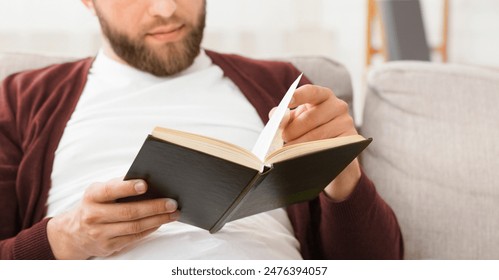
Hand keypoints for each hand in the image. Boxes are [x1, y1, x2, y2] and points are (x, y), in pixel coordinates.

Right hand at [47, 178, 178, 258]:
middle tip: (172, 202)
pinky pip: (134, 237)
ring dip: (158, 220)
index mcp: (92, 196)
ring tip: (173, 213)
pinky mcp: (108, 246)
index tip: (145, 185)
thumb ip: (118, 185)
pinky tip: (161, 222)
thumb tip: (148, 180)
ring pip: (134, 227)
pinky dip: (150, 229)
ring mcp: (100, 233)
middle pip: (128, 212)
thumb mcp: (99, 192)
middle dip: (154, 207)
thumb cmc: (95, 205)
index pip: (110, 190)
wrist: (74, 233)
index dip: (128, 188)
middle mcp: (94, 215)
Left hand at [278, 84, 360, 200]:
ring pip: (318, 135)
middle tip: (283, 139)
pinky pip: (329, 148)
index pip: (311, 92)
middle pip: (310, 118)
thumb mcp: (296, 121)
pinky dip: (315, 153)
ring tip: (290, 151)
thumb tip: (275, 115)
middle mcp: (338, 106)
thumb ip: (284, 116)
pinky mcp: (351, 140)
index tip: (288, 102)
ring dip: (300, 145)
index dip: (299, 96)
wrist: (331, 154)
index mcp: (323, 96)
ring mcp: (346, 122)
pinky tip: (307, 157)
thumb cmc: (310, 131)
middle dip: (293, 130)